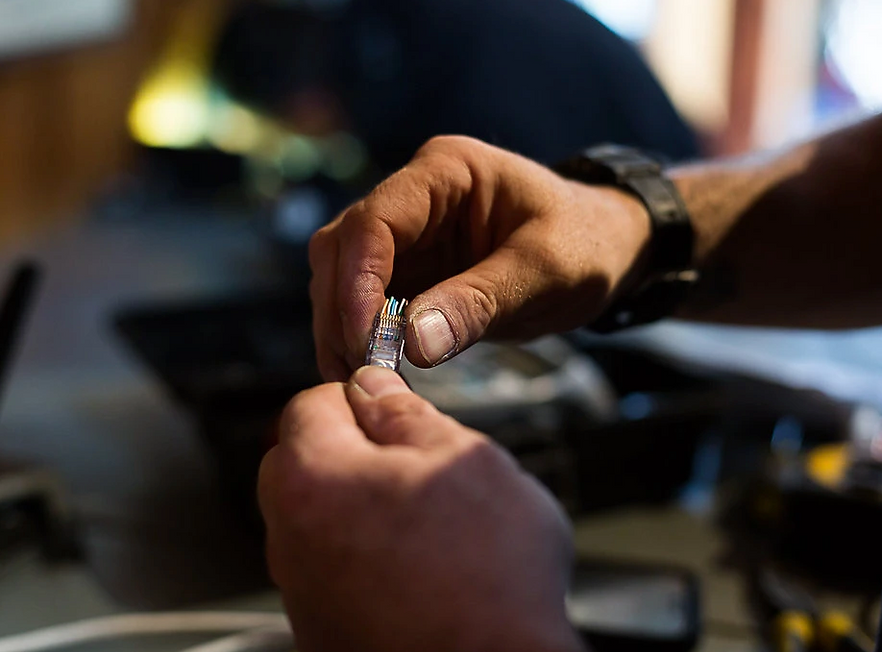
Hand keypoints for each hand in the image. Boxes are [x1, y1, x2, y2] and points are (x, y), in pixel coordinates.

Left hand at [258, 366, 581, 651]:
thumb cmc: (489, 581)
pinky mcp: (321, 632)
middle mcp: (290, 538)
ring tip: (428, 527)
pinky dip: (366, 560)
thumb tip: (375, 390)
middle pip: (305, 463)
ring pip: (321, 520)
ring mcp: (301, 592)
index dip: (360, 396)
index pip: (311, 403)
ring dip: (362, 509)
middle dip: (354, 453)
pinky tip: (420, 571)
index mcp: (314, 478)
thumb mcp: (465, 459)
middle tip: (415, 466)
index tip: (392, 408)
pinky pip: (334, 571)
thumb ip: (405, 414)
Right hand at [309, 135, 650, 379]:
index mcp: (445, 170)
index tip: (364, 340)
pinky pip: (364, 301)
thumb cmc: (586, 245)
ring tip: (363, 379)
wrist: (606, 248)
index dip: (357, 283)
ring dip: (342, 327)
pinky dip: (361, 336)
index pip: (374, 221)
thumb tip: (413, 345)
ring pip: (342, 276)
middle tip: (360, 371)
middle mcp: (413, 195)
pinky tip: (373, 371)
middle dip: (342, 311)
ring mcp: (407, 232)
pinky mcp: (409, 268)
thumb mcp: (545, 273)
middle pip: (343, 248)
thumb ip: (480, 304)